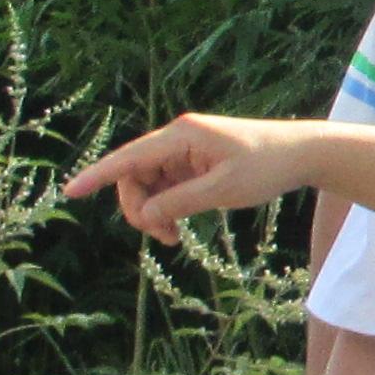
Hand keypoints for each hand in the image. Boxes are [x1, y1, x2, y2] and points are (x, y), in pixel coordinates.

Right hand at [62, 113, 307, 241]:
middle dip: (139, 209)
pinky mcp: (194, 163)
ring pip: (149, 185)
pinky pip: (166, 187)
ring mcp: (185, 151)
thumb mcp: (223, 190)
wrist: (303, 153)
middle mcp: (177, 138)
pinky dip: (167, 209)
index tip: (71, 192)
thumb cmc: (267, 166)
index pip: (129, 158)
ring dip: (153, 213)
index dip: (98, 176)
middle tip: (164, 239)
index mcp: (181, 135)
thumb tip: (144, 215)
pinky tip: (179, 228)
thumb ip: (179, 203)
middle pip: (134, 176)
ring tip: (175, 239)